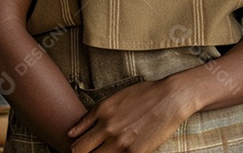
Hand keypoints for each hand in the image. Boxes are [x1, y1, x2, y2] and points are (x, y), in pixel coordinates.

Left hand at [68, 78, 193, 152]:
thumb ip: (92, 116)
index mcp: (101, 112)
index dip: (76, 148)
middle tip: (92, 152)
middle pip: (80, 152)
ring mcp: (120, 142)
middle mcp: (107, 128)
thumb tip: (71, 133)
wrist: (171, 98)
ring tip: (108, 150)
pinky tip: (122, 151)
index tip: (83, 150)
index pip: (76, 141)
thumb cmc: (145, 95)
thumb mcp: (115, 98)